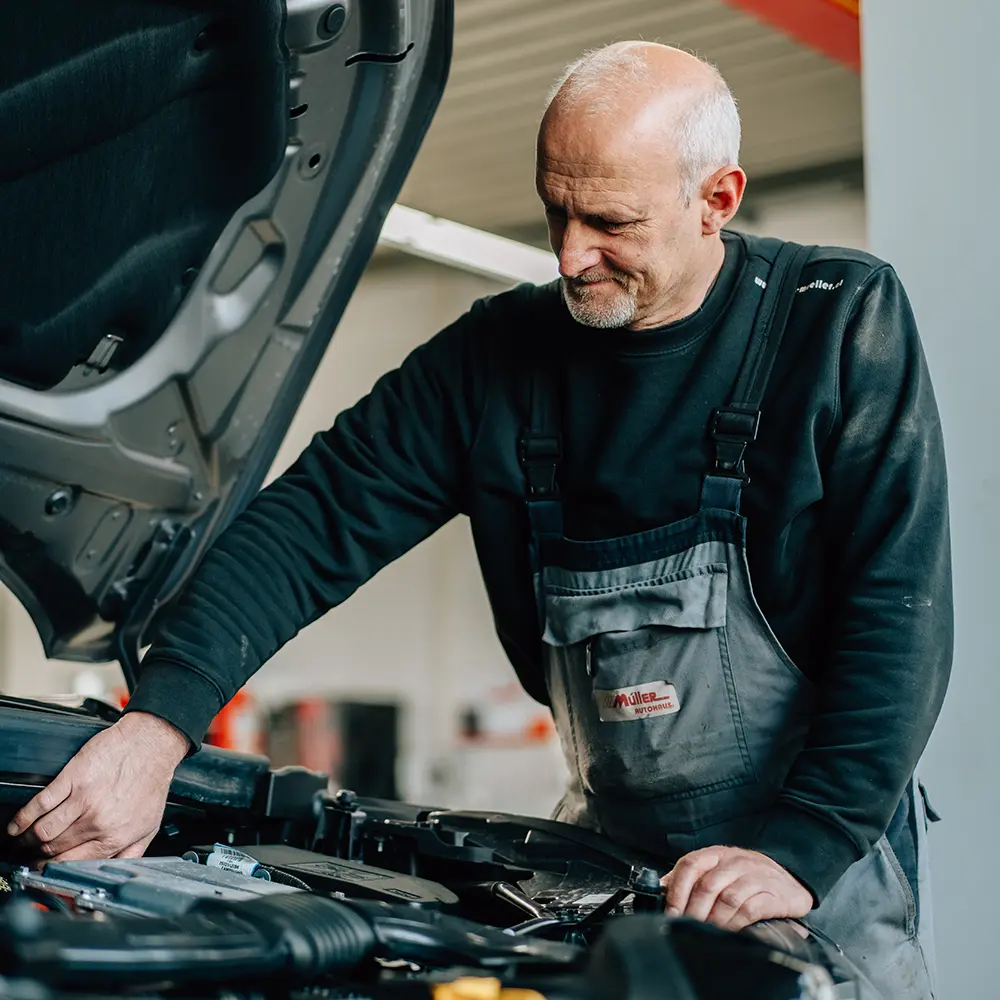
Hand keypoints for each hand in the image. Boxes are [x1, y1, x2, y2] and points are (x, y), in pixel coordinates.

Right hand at [7, 711, 188, 861]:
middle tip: (31, 853)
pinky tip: (18, 824)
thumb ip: (130, 853)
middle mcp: (98, 822)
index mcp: (114, 837)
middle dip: (37, 855)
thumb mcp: (149, 825)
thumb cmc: (151, 781)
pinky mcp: (74, 778)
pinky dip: (23, 817)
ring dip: (28, 838)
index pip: (72, 864)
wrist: (151, 744)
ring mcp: (84, 800)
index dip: (52, 869)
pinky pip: (40, 804)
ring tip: (24, 839)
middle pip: (53, 849)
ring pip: (43, 831)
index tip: (44, 868)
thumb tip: (111, 873)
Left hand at [660, 846, 811, 931]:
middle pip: (707, 885)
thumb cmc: (746, 877)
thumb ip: (691, 878)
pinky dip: (737, 923)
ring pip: (728, 898)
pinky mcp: (774, 894)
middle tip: (689, 928)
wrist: (789, 879)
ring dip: (715, 920)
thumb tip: (661, 889)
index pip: (690, 865)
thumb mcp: (718, 870)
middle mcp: (735, 861)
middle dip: (694, 911)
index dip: (677, 890)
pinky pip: (751, 909)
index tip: (671, 912)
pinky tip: (731, 931)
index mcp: (716, 854)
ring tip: (708, 932)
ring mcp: (756, 876)